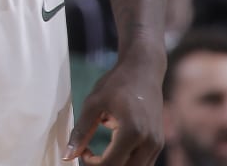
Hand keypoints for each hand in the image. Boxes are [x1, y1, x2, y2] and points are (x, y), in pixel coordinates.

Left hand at [66, 45, 164, 164]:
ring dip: (117, 164)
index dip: (91, 163)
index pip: (110, 164)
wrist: (144, 69)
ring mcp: (157, 144)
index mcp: (132, 131)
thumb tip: (68, 156)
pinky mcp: (159, 143)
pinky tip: (114, 147)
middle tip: (90, 154)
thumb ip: (81, 131)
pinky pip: (143, 163)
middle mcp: (149, 142)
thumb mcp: (93, 103)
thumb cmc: (117, 83)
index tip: (83, 150)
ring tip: (102, 150)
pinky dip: (127, 161)